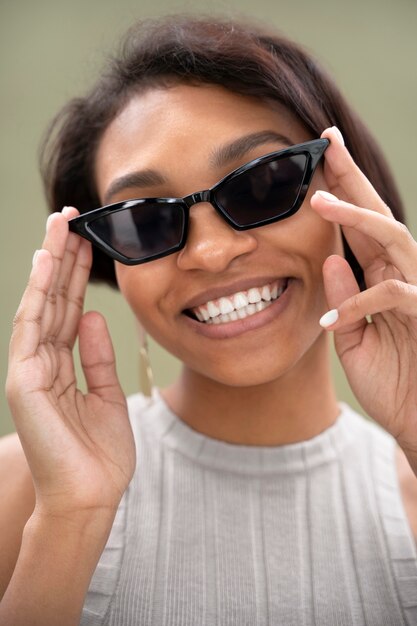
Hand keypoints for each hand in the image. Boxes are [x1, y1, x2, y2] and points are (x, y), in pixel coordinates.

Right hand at [6, 208, 135, 519]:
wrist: (91, 497)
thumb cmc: (99, 453)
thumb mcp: (106, 394)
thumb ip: (97, 355)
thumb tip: (94, 316)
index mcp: (60, 366)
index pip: (67, 309)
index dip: (76, 275)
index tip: (86, 241)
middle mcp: (40, 362)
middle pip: (51, 300)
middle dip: (61, 258)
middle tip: (69, 218)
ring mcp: (28, 370)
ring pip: (39, 304)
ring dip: (49, 263)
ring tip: (59, 226)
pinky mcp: (24, 381)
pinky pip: (32, 328)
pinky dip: (39, 293)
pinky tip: (48, 262)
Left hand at [310, 127, 416, 457]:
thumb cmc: (391, 378)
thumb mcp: (353, 337)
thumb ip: (344, 299)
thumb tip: (329, 259)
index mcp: (380, 276)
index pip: (359, 226)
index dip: (341, 190)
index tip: (320, 155)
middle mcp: (400, 275)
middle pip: (378, 215)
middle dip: (353, 178)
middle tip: (328, 142)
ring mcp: (416, 292)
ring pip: (393, 239)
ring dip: (357, 219)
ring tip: (319, 202)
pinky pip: (393, 297)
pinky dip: (359, 305)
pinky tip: (330, 321)